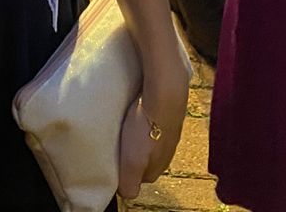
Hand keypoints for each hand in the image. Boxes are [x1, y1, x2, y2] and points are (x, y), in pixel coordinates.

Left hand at [129, 51, 188, 187]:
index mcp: (160, 167)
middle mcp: (169, 153)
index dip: (125, 170)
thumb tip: (127, 194)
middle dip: (132, 152)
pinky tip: (136, 112)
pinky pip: (155, 122)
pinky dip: (145, 119)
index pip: (140, 178)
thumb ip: (130, 183)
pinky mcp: (171, 113)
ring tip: (125, 125)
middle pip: (145, 159)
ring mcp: (172, 132)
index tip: (113, 158)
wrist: (165, 91)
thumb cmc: (145, 126)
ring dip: (138, 135)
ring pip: (150, 139)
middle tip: (117, 140)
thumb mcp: (133, 161)